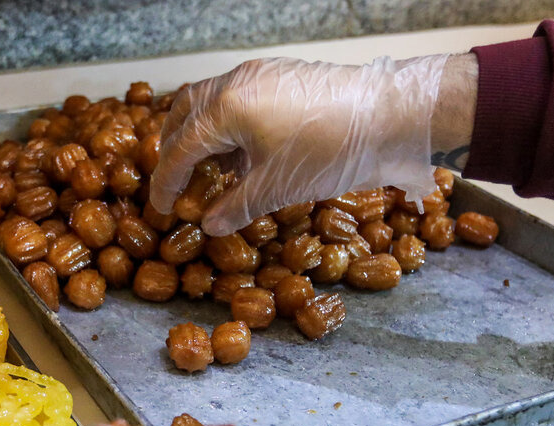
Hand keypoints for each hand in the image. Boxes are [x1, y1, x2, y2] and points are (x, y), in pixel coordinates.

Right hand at [151, 55, 460, 235]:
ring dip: (200, 134)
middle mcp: (236, 83)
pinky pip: (237, 97)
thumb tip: (210, 223)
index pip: (179, 148)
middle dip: (173, 149)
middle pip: (184, 114)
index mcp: (226, 109)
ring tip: (207, 169)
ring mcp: (260, 75)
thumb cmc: (332, 150)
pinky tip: (242, 153)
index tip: (162, 207)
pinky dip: (227, 124)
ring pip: (210, 101)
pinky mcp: (283, 77)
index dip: (166, 182)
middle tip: (175, 183)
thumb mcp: (278, 188)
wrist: (391, 114)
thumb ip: (236, 206)